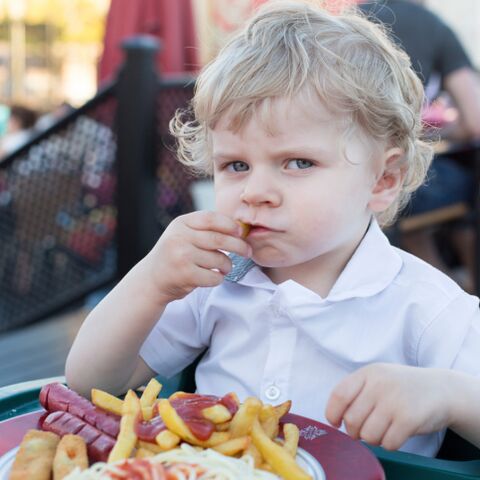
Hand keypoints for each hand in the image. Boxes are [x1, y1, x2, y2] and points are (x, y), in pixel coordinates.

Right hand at [145, 211, 250, 303]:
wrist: (151, 279)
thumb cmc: (175, 255)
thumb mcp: (184, 234)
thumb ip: (205, 229)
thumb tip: (239, 229)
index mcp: (181, 224)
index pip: (211, 218)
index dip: (230, 225)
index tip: (241, 232)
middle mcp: (179, 238)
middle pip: (219, 239)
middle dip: (239, 246)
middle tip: (247, 252)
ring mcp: (181, 256)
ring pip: (219, 260)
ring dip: (227, 266)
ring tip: (224, 267)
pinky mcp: (185, 275)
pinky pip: (214, 277)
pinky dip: (219, 278)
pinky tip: (213, 277)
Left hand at [325, 363, 454, 449]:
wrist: (441, 389)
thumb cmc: (402, 387)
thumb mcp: (377, 377)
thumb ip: (356, 391)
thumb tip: (334, 417)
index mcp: (368, 373)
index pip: (339, 395)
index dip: (333, 413)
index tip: (336, 422)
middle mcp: (379, 385)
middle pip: (352, 420)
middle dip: (355, 431)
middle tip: (365, 429)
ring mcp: (394, 401)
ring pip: (368, 435)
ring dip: (373, 439)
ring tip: (383, 429)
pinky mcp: (409, 419)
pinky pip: (388, 443)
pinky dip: (390, 444)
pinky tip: (396, 433)